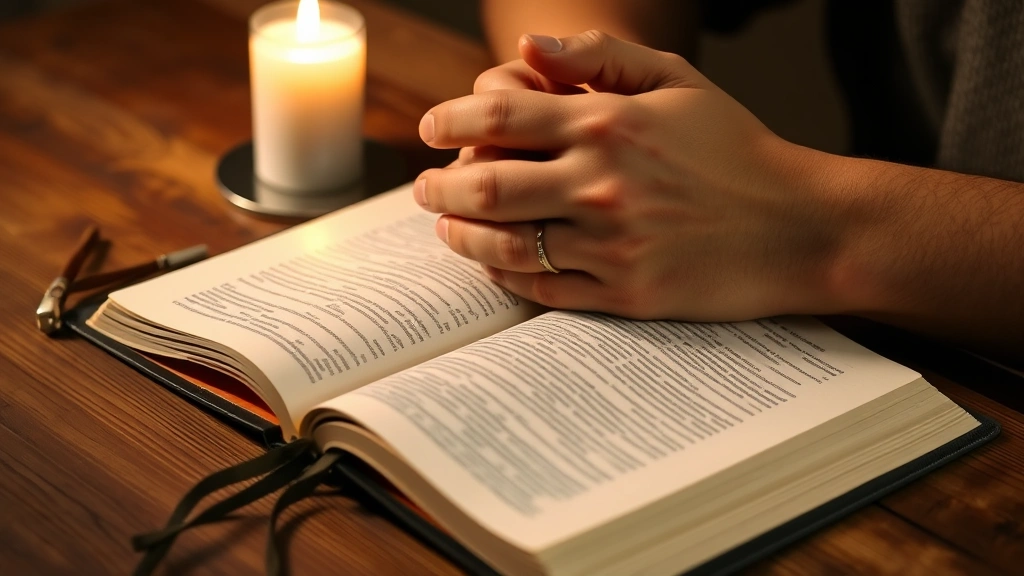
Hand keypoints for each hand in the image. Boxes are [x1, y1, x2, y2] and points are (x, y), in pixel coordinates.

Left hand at [415, 32, 842, 320]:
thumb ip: (601, 57)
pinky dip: (504, 276)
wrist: (800, 228)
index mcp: (609, 122)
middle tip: (424, 186)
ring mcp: (610, 244)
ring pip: (504, 243)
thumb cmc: (738, 150)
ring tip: (447, 225)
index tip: (431, 128)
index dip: (450, 117)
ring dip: (461, 233)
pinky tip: (493, 264)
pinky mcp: (624, 294)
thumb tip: (527, 48)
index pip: (500, 113)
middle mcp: (601, 182)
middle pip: (485, 182)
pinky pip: (542, 288)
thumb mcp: (680, 81)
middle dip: (439, 184)